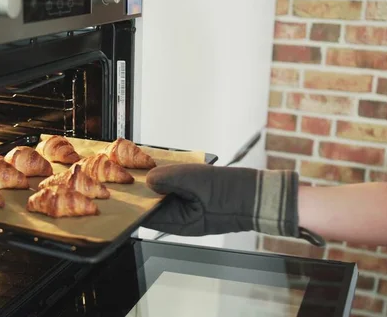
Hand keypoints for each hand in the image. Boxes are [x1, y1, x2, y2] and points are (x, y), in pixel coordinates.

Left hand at [142, 164, 323, 244]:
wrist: (260, 195)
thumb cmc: (232, 193)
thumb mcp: (196, 180)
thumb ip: (168, 178)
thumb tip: (148, 178)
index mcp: (178, 223)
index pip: (145, 214)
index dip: (134, 198)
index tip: (125, 182)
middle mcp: (181, 220)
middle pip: (153, 204)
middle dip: (144, 188)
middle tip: (136, 168)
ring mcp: (189, 211)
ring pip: (165, 196)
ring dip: (159, 181)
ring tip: (152, 164)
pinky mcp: (197, 201)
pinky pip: (178, 191)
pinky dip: (173, 180)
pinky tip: (172, 167)